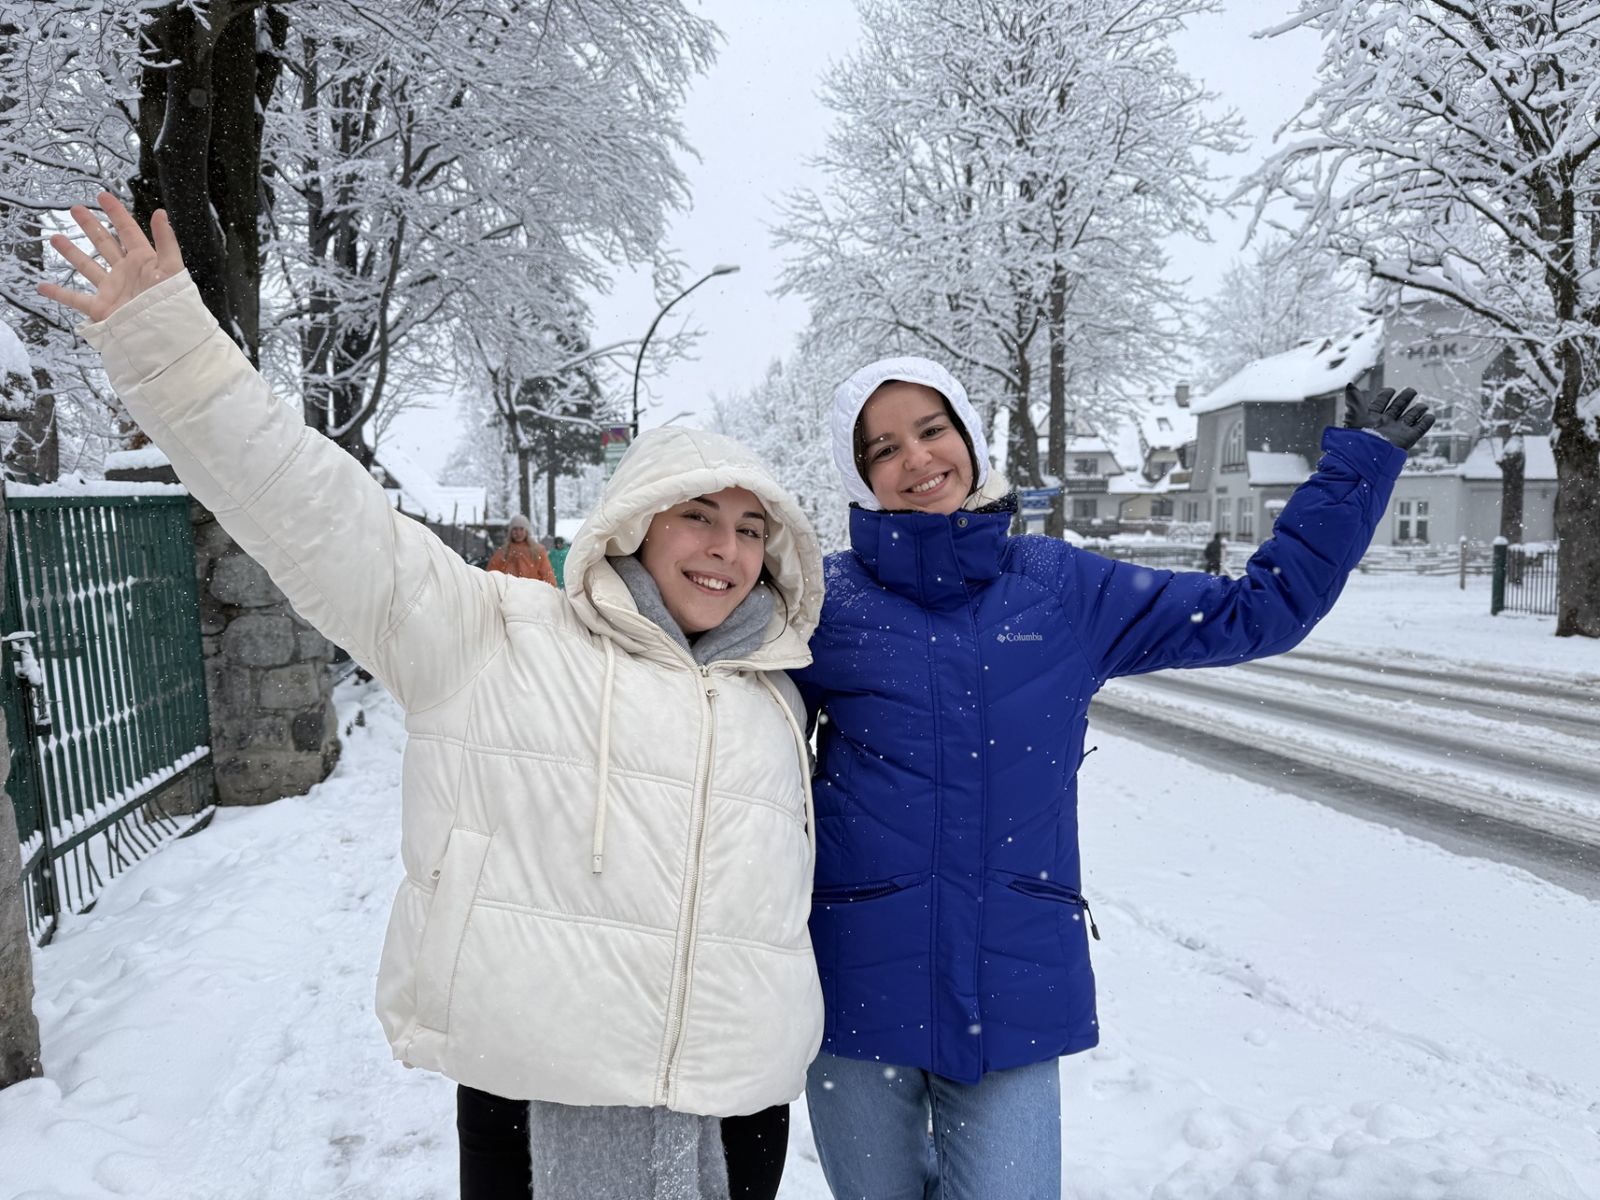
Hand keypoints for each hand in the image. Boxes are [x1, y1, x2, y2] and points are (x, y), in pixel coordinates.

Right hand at [37, 191, 184, 322]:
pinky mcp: (102, 309)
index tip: (103, 196)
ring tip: (56, 238)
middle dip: (91, 226)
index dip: (116, 213)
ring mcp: (112, 290)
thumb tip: (160, 213)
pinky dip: (58, 293)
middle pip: (105, 243)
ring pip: (87, 266)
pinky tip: (43, 286)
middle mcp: (126, 273)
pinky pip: (75, 299)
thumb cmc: (172, 303)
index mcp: (144, 261)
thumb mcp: (172, 268)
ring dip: (71, 252)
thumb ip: (166, 240)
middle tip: (75, 209)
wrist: (165, 337)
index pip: (128, 231)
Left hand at [1343, 383, 1435, 451]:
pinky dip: (1425, 423)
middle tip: (1412, 390)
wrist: (1367, 455)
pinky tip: (1431, 416)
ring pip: (1409, 418)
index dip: (1385, 397)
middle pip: (1397, 408)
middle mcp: (1384, 424)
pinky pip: (1419, 430)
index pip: (1380, 404)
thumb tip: (1350, 384)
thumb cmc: (1357, 436)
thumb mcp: (1354, 414)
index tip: (1390, 390)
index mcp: (1371, 418)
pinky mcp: (1407, 439)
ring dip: (1417, 410)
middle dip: (1404, 399)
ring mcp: (1396, 431)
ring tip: (1423, 405)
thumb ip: (1354, 400)